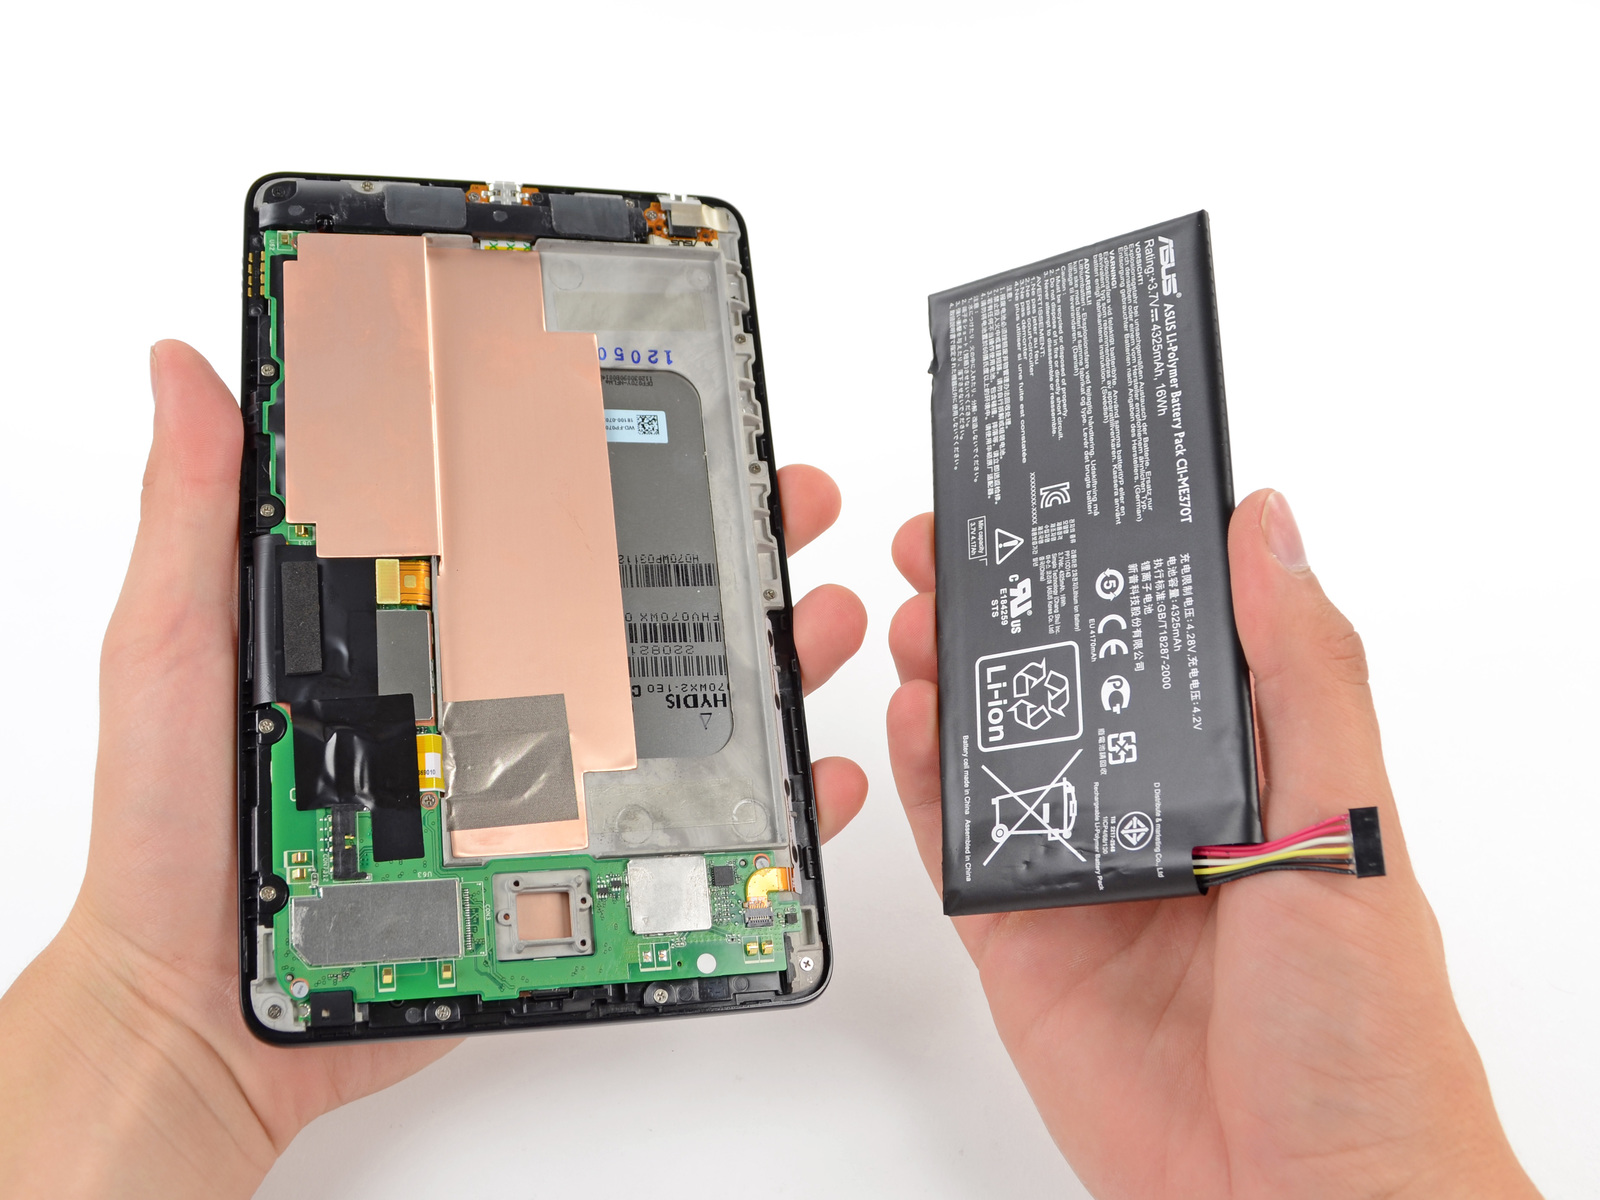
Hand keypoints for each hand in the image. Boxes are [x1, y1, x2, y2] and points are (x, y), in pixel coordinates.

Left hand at [0, 341, 867, 1197]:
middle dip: (723, 540)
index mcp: (408, 621)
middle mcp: (484, 686)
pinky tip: (806, 775)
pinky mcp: (553, 861)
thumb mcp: (169, 652)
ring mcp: (527, 775)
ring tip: (823, 616)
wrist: (203, 1018)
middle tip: (789, 499)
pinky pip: (676, 831)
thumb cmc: (175, 840)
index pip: (527, 514)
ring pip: (670, 702)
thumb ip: (193, 517)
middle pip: (624, 598)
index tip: (673, 397)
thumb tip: (183, 371)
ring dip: (764, 654)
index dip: (607, 452)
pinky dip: (758, 810)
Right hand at [887, 494, 1538, 1199]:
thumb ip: (1302, 675)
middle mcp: (1161, 816)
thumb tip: (1272, 529)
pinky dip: (926, 782)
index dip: (1117, 568)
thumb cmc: (1364, 1034)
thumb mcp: (1345, 824)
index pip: (1170, 643)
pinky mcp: (1023, 942)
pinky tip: (911, 718)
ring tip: (922, 613)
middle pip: (1067, 687)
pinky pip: (959, 846)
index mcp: (1249, 777)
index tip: (1069, 501)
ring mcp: (1085, 876)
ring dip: (957, 678)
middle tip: (955, 545)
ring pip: (1002, 754)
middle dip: (1011, 612)